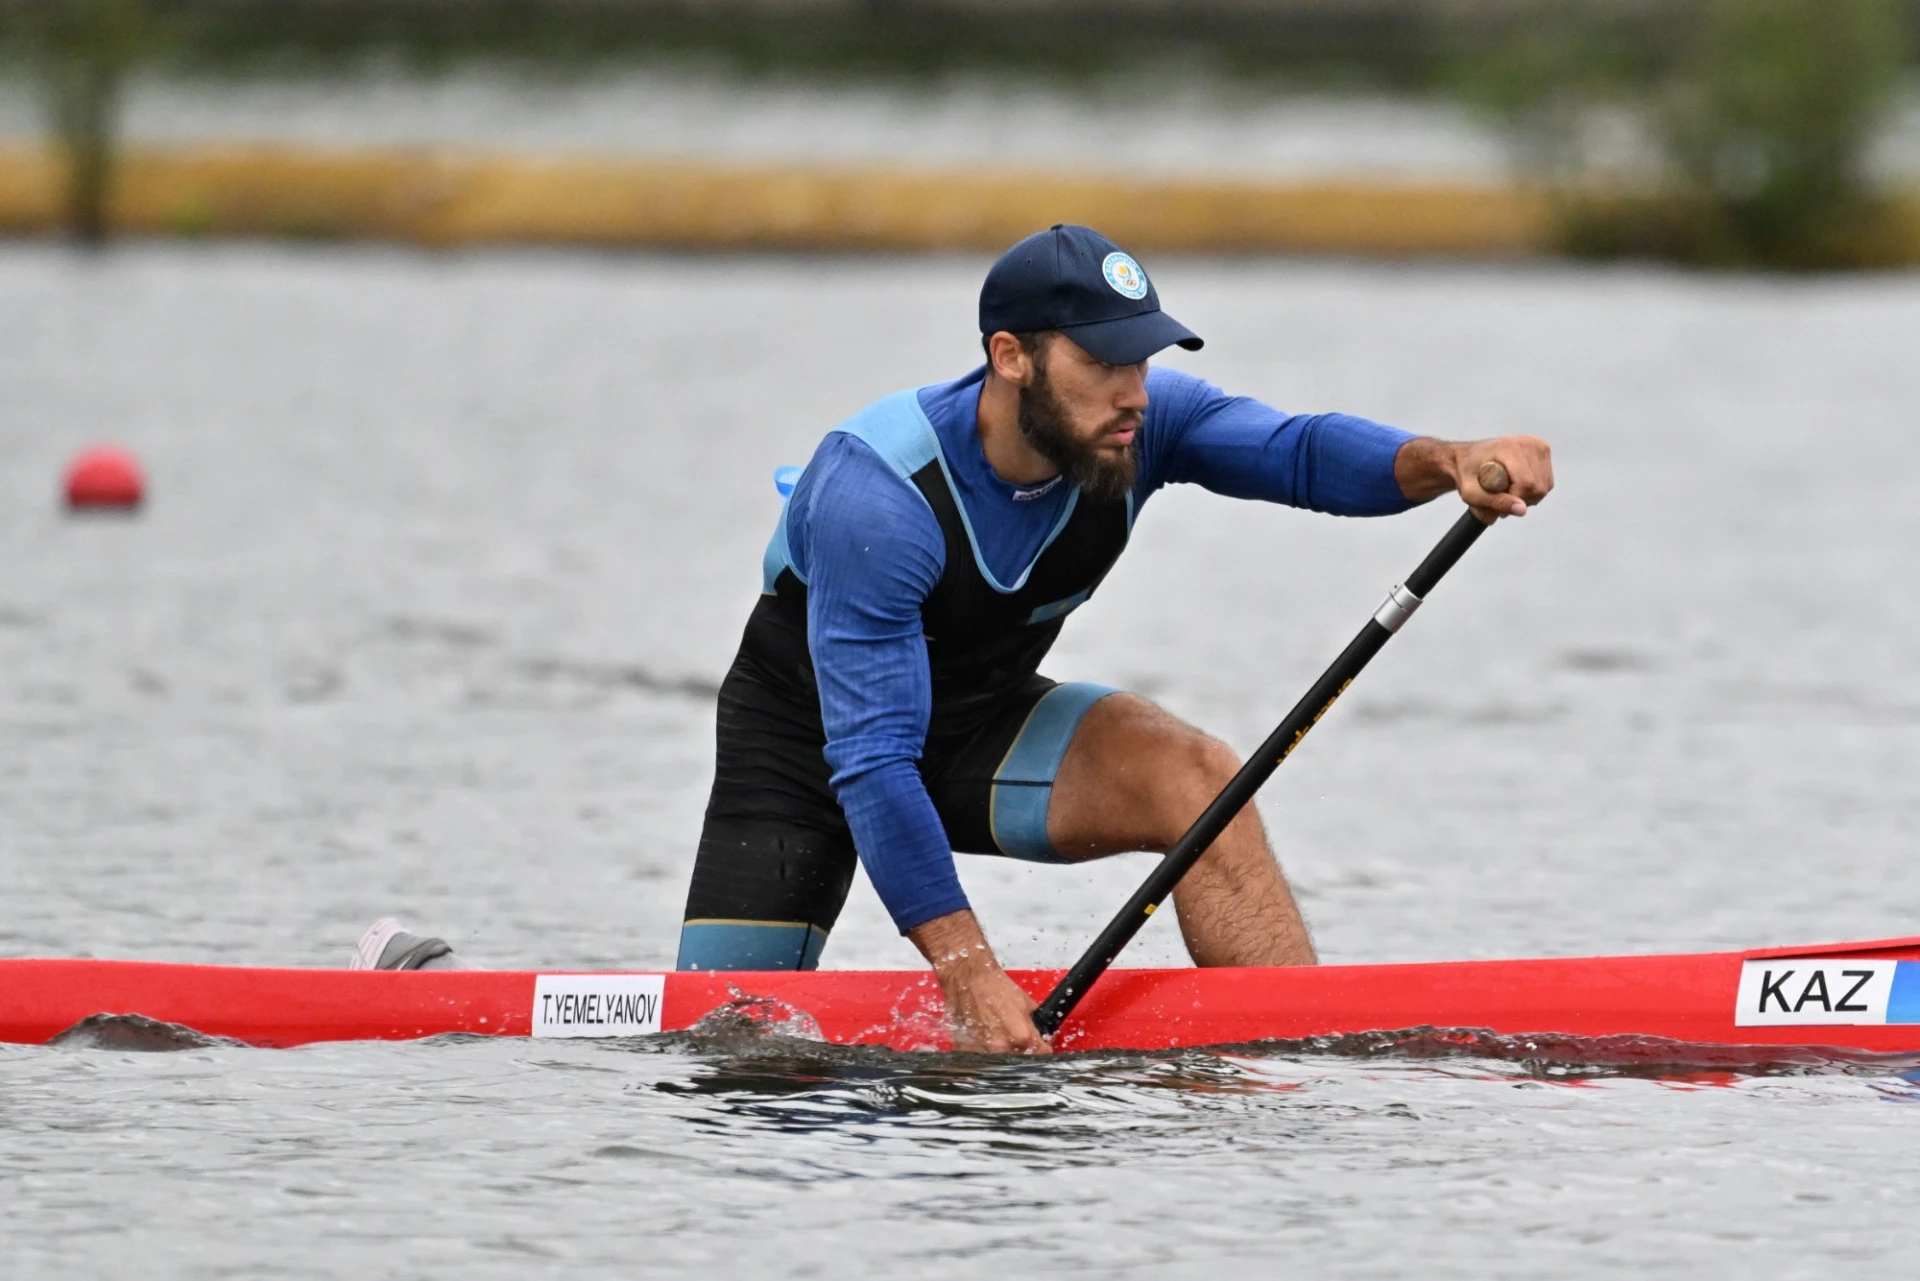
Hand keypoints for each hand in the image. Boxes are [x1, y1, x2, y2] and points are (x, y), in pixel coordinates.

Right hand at [937, 955, 1051, 1053]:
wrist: (968, 978)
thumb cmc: (995, 986)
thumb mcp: (1025, 1002)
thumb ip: (1035, 1024)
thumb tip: (1042, 1035)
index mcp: (1021, 1035)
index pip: (1041, 1054)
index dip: (1043, 1050)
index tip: (1042, 1047)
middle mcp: (1002, 1047)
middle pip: (1019, 1061)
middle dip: (1022, 1054)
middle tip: (1018, 1042)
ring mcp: (983, 1050)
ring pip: (998, 1064)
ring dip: (1002, 1056)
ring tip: (998, 1040)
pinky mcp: (966, 1049)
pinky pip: (979, 1060)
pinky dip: (983, 1055)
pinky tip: (984, 1041)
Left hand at [1394, 434, 1553, 520]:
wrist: (1467, 459)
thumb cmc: (1467, 475)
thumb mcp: (1472, 494)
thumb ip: (1496, 503)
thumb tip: (1522, 510)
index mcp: (1508, 448)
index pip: (1527, 483)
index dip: (1515, 500)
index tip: (1499, 505)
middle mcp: (1526, 443)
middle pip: (1538, 486)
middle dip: (1521, 499)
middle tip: (1501, 498)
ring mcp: (1537, 445)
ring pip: (1545, 485)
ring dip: (1527, 496)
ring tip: (1508, 492)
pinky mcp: (1543, 450)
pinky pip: (1547, 481)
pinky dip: (1533, 489)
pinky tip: (1517, 485)